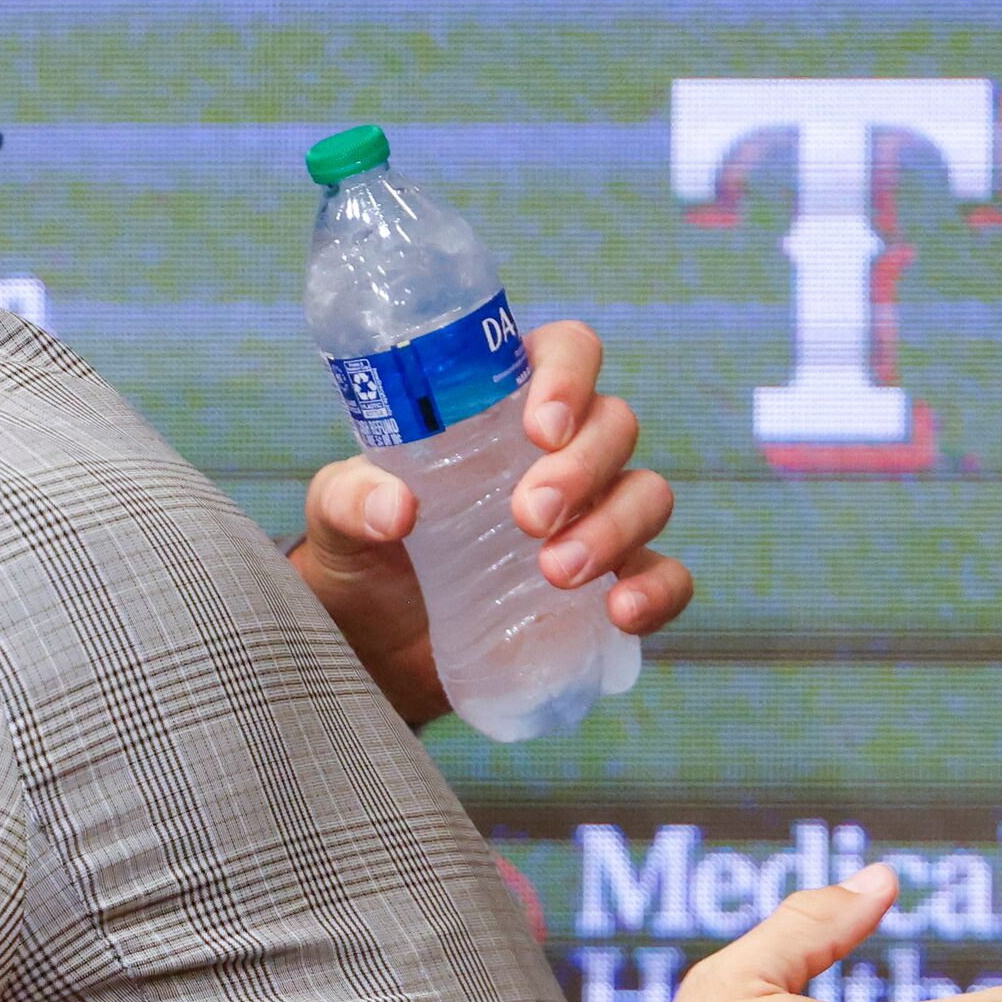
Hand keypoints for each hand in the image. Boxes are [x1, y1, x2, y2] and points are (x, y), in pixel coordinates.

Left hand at [293, 321, 690, 724]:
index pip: (565, 353)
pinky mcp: (604, 587)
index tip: (541, 427)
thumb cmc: (360, 555)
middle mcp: (558, 455)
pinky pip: (667, 575)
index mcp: (500, 411)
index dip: (568, 375)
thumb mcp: (334, 520)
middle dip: (582, 465)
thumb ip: (350, 501)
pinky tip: (621, 610)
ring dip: (615, 526)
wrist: (373, 648)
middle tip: (528, 515)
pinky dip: (658, 589)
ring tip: (556, 571)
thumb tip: (396, 510)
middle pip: (614, 424)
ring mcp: (590, 520)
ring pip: (648, 494)